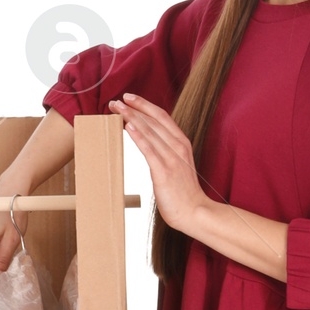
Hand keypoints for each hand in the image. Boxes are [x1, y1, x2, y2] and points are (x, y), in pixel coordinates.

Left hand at [108, 93, 207, 233]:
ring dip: (131, 117)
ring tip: (116, 108)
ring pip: (150, 131)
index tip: (129, 98)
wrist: (195, 212)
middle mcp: (178, 147)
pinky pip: (150, 150)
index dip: (145, 105)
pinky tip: (128, 127)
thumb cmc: (183, 192)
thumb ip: (165, 151)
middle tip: (115, 101)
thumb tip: (148, 142)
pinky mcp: (164, 172)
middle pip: (153, 120)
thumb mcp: (176, 165)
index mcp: (181, 143)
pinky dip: (139, 136)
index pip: (162, 117)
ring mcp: (172, 158)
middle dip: (133, 108)